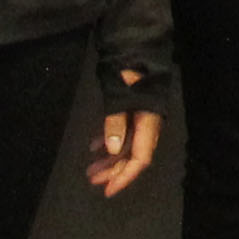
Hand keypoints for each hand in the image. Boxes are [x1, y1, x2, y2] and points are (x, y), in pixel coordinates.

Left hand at [87, 73, 163, 198]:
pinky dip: (107, 142)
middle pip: (132, 156)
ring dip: (108, 159)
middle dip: (113, 170)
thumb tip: (114, 151)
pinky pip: (121, 133)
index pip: (140, 159)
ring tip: (90, 169)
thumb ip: (116, 124)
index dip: (124, 176)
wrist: (134, 49)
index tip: (107, 189)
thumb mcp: (120, 97)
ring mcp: (139, 119)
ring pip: (126, 146)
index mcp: (149, 123)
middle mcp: (147, 125)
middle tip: (92, 179)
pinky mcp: (130, 111)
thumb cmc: (128, 73)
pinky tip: (93, 147)